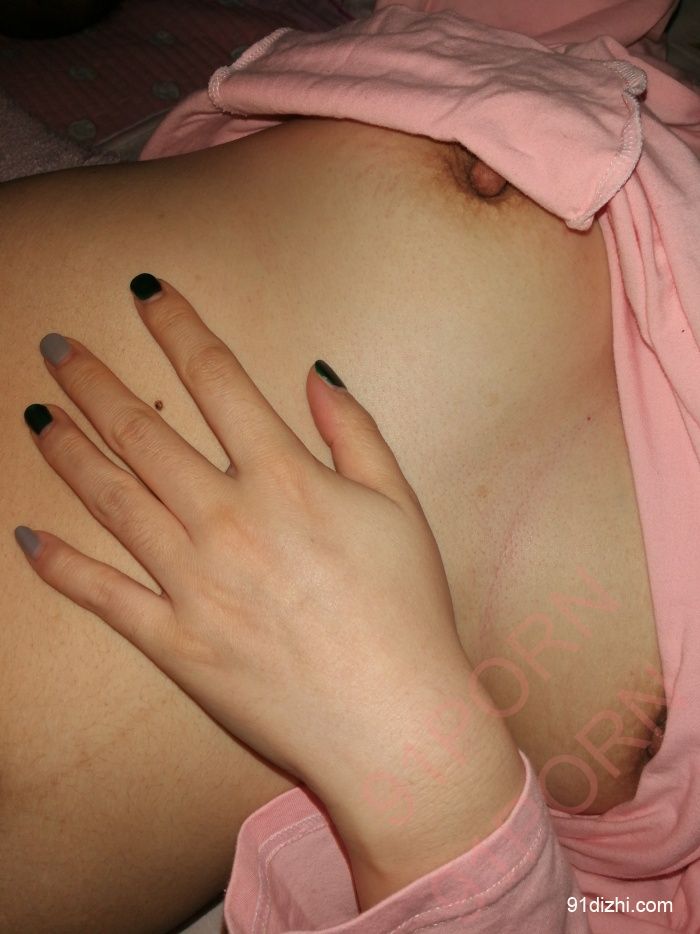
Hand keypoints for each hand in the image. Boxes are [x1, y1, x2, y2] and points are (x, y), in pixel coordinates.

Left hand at [15, 276, 469, 793]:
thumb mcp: (399, 504)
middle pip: (143, 431)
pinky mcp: (174, 643)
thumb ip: (354, 430)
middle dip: (93, 380)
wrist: (394, 723)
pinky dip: (60, 566)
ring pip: (110, 500)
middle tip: (56, 346)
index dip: (176, 325)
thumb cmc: (406, 610)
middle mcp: (227, 519)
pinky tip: (27, 536)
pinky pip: (102, 595)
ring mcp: (192, 582)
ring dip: (66, 451)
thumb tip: (314, 371)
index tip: (144, 291)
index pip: (216, 377)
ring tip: (34, 415)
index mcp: (284, 478)